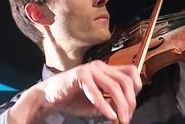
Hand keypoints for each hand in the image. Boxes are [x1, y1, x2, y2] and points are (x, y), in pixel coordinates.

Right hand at [9, 60, 141, 123]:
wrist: (48, 97)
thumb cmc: (73, 99)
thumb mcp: (98, 102)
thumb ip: (111, 102)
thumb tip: (125, 110)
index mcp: (107, 69)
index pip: (131, 73)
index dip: (136, 89)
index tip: (132, 106)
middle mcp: (101, 66)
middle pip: (126, 81)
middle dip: (130, 101)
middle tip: (127, 118)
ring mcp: (91, 69)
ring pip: (114, 86)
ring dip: (121, 105)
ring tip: (121, 120)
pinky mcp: (80, 76)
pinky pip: (96, 93)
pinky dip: (105, 106)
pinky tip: (110, 116)